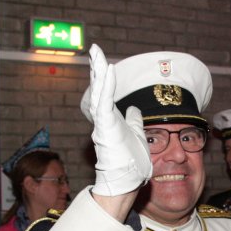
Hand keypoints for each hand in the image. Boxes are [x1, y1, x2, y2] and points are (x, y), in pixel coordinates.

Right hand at [84, 44, 151, 195]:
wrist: (127, 180)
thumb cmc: (131, 163)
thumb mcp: (136, 135)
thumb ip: (134, 121)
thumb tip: (135, 109)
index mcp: (111, 120)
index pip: (105, 93)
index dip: (103, 76)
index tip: (103, 61)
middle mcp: (104, 119)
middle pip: (98, 88)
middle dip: (96, 68)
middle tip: (94, 50)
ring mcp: (103, 123)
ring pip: (98, 92)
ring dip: (99, 71)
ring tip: (97, 53)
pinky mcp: (105, 127)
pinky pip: (105, 102)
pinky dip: (107, 85)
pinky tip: (108, 70)